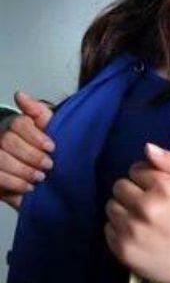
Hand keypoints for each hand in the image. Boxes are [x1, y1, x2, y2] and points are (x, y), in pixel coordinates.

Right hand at [0, 91, 54, 210]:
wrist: (34, 162)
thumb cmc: (42, 140)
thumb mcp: (45, 124)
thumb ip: (36, 110)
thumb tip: (19, 94)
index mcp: (12, 123)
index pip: (19, 124)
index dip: (35, 136)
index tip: (52, 147)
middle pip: (7, 142)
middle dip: (31, 156)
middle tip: (48, 166)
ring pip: (0, 161)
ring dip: (22, 172)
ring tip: (39, 178)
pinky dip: (12, 185)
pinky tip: (27, 189)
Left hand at [104, 142, 169, 282]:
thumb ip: (169, 162)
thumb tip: (147, 147)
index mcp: (166, 187)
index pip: (136, 169)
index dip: (145, 177)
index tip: (154, 188)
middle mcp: (147, 205)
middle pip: (119, 185)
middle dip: (131, 191)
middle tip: (144, 202)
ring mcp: (132, 228)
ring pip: (110, 205)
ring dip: (123, 209)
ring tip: (138, 217)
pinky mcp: (121, 247)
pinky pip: (107, 226)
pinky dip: (118, 228)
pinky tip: (134, 232)